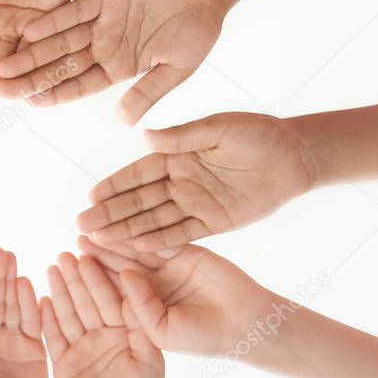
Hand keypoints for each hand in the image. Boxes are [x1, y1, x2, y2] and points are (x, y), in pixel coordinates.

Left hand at [0, 0, 226, 124]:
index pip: (79, 86)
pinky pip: (73, 10)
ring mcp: (102, 22)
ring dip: (32, 53)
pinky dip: (53, 20)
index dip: (54, 96)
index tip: (29, 105)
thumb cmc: (199, 29)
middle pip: (60, 67)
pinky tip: (28, 31)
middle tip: (1, 90)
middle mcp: (105, 47)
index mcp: (120, 68)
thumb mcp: (177, 69)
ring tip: (4, 65)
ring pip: (60, 41)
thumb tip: (124, 122)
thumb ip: (148, 92)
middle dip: (31, 79)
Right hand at [41, 253, 163, 377]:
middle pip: (86, 300)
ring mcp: (82, 347)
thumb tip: (131, 277)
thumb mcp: (148, 355)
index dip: (98, 276)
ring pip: (68, 313)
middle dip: (75, 277)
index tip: (87, 254)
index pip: (110, 296)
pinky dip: (46, 318)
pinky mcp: (64, 362)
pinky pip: (53, 336)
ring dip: (60, 291)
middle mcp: (104, 334)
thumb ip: (139, 317)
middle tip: (64, 254)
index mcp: (127, 330)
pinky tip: (39, 298)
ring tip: (50, 267)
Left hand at [78, 236, 283, 357]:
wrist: (245, 325)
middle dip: (97, 254)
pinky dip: (142, 231)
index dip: (91, 280)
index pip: (109, 291)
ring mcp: (165, 268)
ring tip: (94, 226)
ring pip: (135, 250)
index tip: (70, 266)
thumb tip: (123, 273)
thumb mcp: (161, 331)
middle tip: (77, 238)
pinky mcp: (183, 251)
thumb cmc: (201, 338)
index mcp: (139, 308)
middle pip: (117, 267)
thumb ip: (139, 305)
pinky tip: (124, 222)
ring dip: (115, 239)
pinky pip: (160, 239)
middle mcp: (148, 286)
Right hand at [79, 112, 315, 250]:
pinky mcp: (213, 223)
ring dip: (126, 230)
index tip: (91, 196)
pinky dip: (158, 242)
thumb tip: (145, 137)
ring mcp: (195, 204)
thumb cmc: (258, 134)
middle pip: (139, 201)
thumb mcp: (219, 129)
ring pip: (153, 220)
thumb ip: (183, 137)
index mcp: (178, 156)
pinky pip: (181, 235)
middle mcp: (180, 182)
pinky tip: (136, 248)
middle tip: (82, 224)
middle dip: (110, 213)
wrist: (295, 156)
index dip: (115, 185)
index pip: (138, 173)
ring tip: (98, 240)